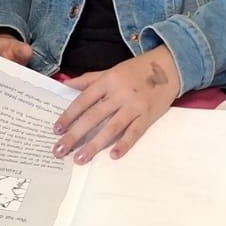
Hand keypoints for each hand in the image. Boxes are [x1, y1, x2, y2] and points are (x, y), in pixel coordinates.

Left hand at [53, 45, 180, 162]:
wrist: (170, 66)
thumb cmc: (137, 70)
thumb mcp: (111, 70)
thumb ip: (89, 79)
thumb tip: (65, 84)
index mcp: (107, 81)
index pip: (83, 100)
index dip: (69, 115)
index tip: (56, 129)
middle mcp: (119, 93)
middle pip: (93, 116)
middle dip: (74, 135)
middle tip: (59, 151)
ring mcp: (134, 105)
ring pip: (111, 127)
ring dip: (94, 145)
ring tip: (80, 159)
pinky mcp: (148, 115)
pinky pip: (135, 132)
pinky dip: (125, 144)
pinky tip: (113, 156)